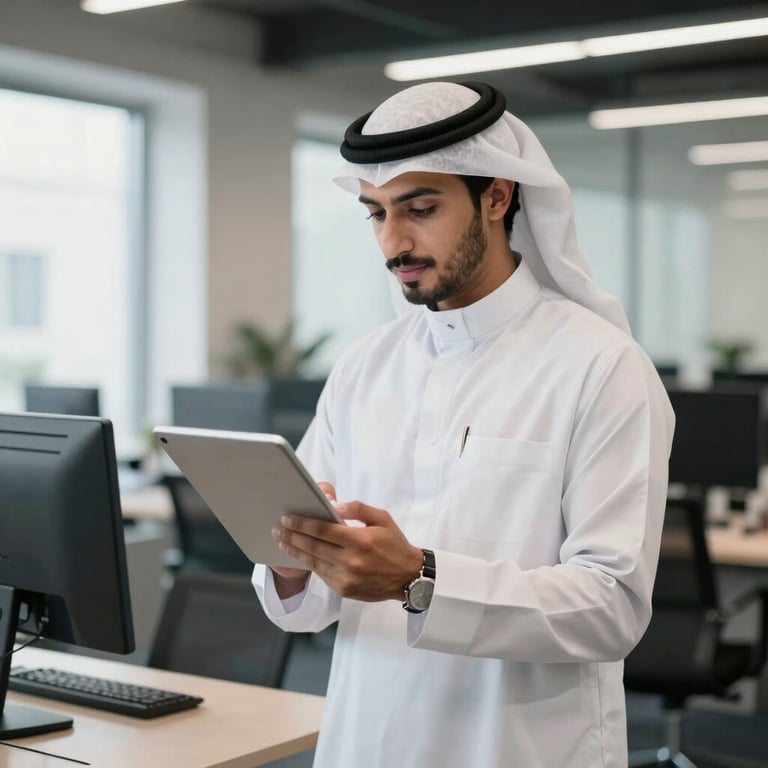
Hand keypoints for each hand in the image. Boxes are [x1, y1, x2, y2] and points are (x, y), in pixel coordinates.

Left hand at [272, 493, 422, 602]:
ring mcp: (346, 578)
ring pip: (313, 562)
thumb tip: (333, 505)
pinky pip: (321, 574)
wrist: (409, 577)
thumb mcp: (382, 518)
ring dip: (295, 551)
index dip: (302, 523)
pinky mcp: (344, 590)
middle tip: (278, 528)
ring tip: (283, 542)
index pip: (323, 530)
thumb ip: (357, 509)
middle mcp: (350, 561)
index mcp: (359, 540)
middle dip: (292, 536)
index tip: (287, 518)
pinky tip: (300, 555)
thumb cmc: (395, 543)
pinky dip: (309, 563)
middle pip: (313, 546)